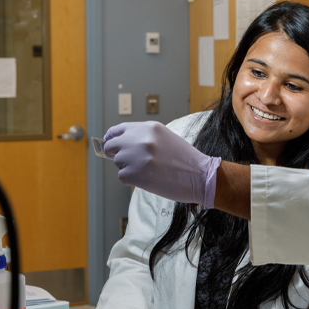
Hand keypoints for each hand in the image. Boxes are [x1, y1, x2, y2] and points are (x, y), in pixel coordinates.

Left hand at [104, 122, 220, 208]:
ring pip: (117, 162)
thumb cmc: (185, 160)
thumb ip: (144, 137)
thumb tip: (122, 144)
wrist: (199, 176)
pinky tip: (148, 179)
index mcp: (148, 128)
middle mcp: (140, 139)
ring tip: (148, 171)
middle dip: (116, 154)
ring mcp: (136, 156)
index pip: (118, 129)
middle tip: (129, 162)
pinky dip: (132, 180)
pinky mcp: (134, 174)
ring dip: (128, 168)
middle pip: (112, 146)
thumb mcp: (165, 138)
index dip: (112, 137)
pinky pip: (122, 176)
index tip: (109, 142)